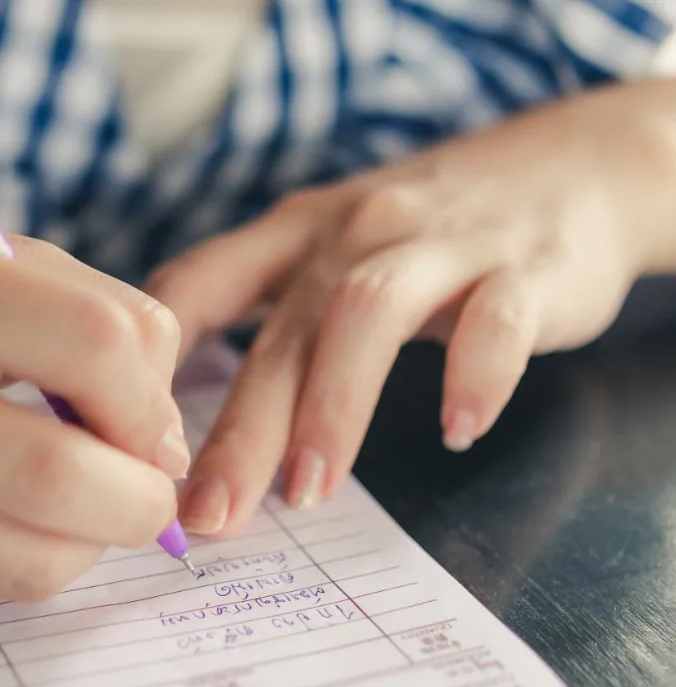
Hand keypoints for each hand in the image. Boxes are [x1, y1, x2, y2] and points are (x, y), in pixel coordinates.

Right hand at [0, 217, 186, 600]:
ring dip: (98, 538)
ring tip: (89, 492)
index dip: (150, 393)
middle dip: (143, 495)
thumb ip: (101, 315)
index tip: (147, 409)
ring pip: (34, 560)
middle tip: (147, 479)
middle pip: (61, 478)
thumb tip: (168, 443)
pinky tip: (25, 509)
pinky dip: (41, 555)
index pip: (91, 347)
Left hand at [148, 80, 675, 534]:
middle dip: (239, 427)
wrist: (569, 169)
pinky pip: (495, 321)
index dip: (148, 362)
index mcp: (291, 236)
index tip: (122, 444)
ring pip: (367, 315)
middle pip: (281, 330)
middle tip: (207, 513)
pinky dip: (476, 375)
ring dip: (334, 406)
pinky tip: (459, 430)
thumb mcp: (326, 248)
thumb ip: (261, 312)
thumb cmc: (422, 233)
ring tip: (308, 490)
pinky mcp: (522, 268)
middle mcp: (353, 232)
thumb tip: (174, 410)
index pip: (194, 285)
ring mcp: (438, 245)